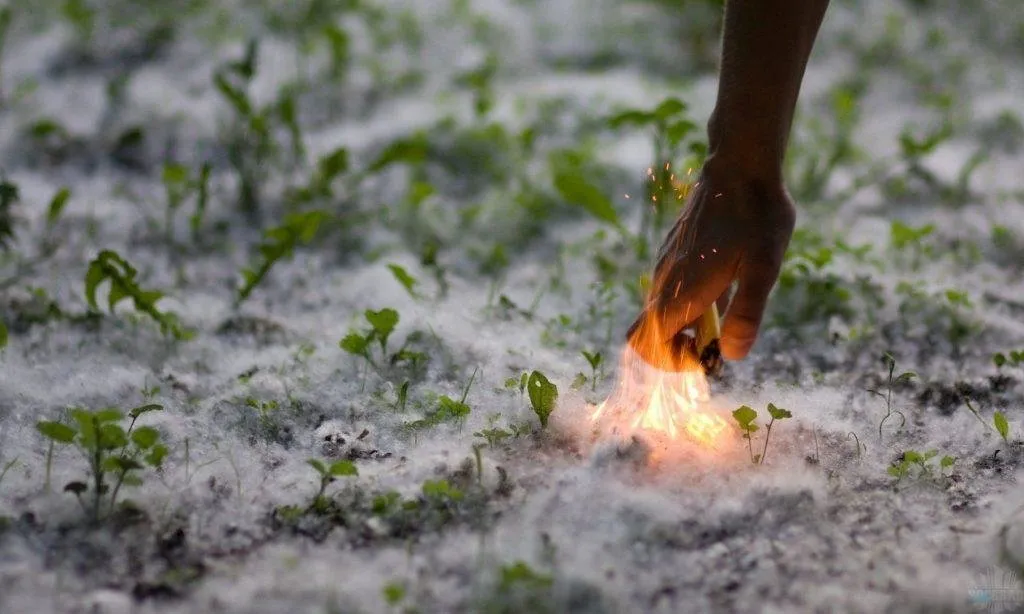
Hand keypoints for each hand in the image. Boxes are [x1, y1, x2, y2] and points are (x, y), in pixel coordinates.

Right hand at [627, 159, 795, 366]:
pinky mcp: (674, 253)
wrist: (741, 165)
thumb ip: (747, 315)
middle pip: (648, 334)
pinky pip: (670, 292)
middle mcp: (666, 280)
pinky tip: (725, 285)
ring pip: (659, 313)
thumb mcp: (764, 269)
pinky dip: (689, 305)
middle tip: (717, 340)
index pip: (647, 345)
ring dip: (686, 327)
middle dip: (678, 349)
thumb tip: (731, 355)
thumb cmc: (757, 215)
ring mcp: (666, 265)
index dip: (672, 361)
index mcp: (682, 290)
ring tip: (727, 311)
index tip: (707, 354)